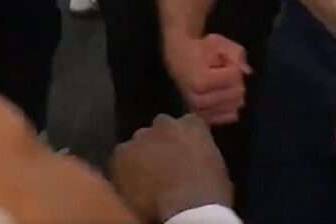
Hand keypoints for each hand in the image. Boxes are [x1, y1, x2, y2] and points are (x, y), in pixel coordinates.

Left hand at [110, 114, 233, 222]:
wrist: (187, 210)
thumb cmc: (209, 192)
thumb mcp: (216, 166)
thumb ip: (200, 152)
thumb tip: (194, 158)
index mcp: (192, 125)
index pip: (185, 125)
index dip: (181, 141)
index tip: (181, 155)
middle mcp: (164, 123)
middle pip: (157, 131)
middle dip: (158, 145)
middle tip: (161, 168)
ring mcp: (140, 138)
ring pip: (137, 146)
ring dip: (140, 158)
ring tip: (144, 181)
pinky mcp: (120, 155)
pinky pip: (119, 162)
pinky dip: (123, 173)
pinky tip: (131, 189)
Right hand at [166, 34, 250, 124]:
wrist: (178, 59)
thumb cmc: (199, 49)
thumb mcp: (217, 42)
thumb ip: (235, 53)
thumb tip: (247, 71)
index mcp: (200, 80)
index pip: (235, 75)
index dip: (233, 64)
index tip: (223, 60)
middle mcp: (198, 100)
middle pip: (238, 92)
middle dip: (236, 80)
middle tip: (223, 71)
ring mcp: (200, 112)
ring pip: (236, 106)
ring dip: (233, 93)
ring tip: (221, 82)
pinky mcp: (203, 118)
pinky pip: (230, 116)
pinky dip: (231, 105)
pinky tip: (223, 96)